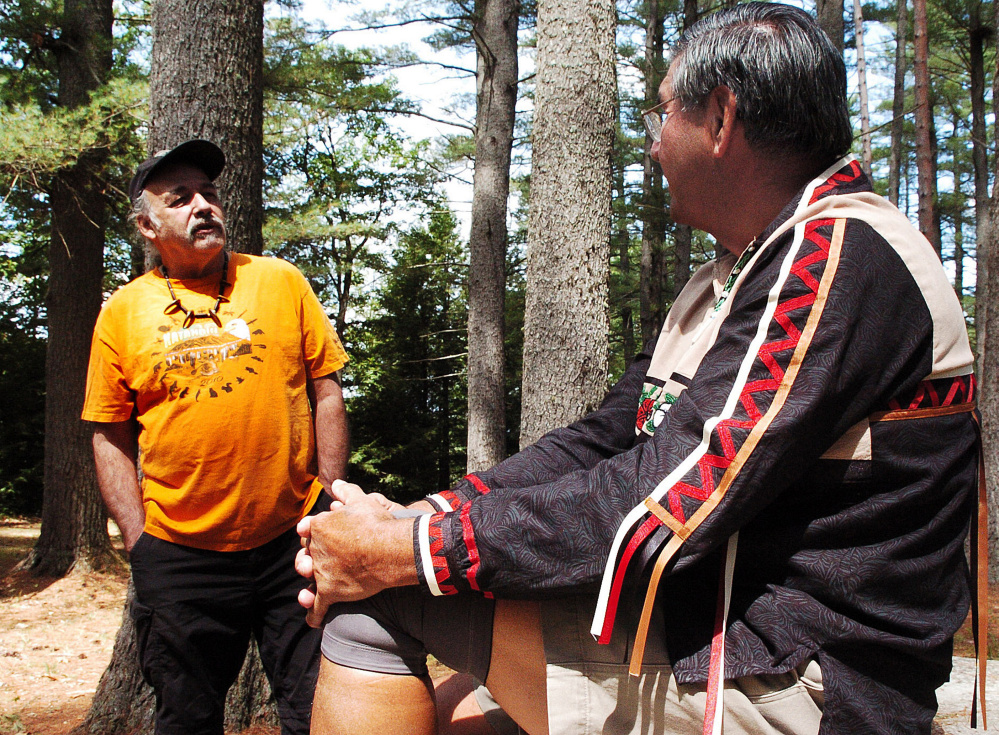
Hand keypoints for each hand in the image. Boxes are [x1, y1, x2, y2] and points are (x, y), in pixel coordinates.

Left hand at [296, 480, 418, 626]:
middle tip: (318, 559)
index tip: (319, 534)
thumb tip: (336, 482)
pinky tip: (312, 621)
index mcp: (319, 526)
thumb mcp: (362, 501)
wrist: (388, 548)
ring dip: (308, 583)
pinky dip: (314, 614)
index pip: (307, 530)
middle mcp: (316, 549)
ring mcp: (321, 571)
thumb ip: (347, 492)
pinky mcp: (330, 591)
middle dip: (308, 557)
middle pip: (306, 554)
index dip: (312, 532)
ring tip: (309, 587)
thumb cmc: (376, 522)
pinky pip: (318, 607)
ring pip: (309, 579)